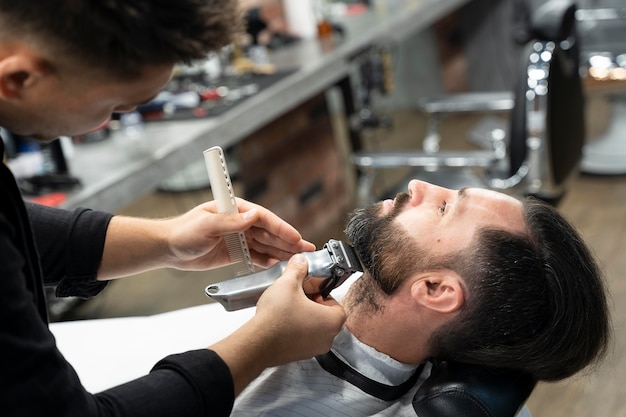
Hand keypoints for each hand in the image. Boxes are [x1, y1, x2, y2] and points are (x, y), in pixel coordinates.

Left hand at [163, 198, 314, 269]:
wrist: (169, 248)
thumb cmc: (183, 231)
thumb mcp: (206, 225)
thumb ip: (230, 221)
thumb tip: (253, 215)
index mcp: (235, 209)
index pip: (263, 218)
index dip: (281, 228)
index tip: (295, 237)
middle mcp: (240, 222)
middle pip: (269, 232)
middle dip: (288, 241)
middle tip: (307, 251)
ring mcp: (239, 237)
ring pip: (265, 244)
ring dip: (282, 252)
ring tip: (298, 260)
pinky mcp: (235, 251)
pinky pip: (256, 256)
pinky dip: (267, 261)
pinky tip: (279, 265)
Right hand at [252, 254, 346, 365]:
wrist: (256, 342)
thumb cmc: (276, 318)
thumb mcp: (288, 283)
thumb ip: (298, 269)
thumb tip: (301, 261)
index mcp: (332, 322)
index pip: (337, 304)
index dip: (323, 294)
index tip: (311, 290)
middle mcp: (327, 339)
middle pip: (326, 316)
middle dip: (313, 304)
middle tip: (299, 296)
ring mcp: (313, 349)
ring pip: (315, 328)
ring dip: (304, 316)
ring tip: (288, 307)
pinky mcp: (299, 355)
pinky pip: (303, 338)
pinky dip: (296, 329)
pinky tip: (282, 320)